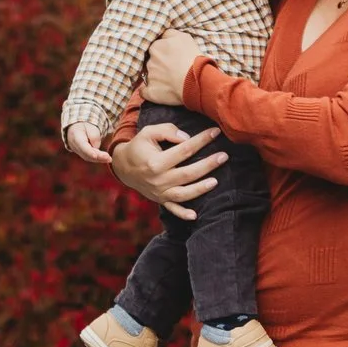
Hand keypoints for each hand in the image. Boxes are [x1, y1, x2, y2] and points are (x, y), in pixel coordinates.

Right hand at [64, 121, 110, 163]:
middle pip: (86, 154)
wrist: (76, 128)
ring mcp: (77, 151)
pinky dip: (97, 159)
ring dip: (99, 159)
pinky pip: (89, 157)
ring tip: (109, 159)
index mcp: (75, 137)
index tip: (95, 156)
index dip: (89, 152)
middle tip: (108, 158)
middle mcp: (74, 146)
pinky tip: (106, 159)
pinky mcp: (81, 154)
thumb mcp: (90, 126)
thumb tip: (97, 147)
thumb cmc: (84, 126)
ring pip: (88, 157)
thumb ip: (94, 135)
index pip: (82, 146)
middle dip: (98, 157)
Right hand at [109, 121, 226, 220]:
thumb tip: (187, 138)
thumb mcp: (148, 132)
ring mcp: (159, 192)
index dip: (201, 140)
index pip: (184, 150)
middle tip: (224, 156)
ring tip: (216, 181)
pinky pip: (172, 209)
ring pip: (183, 194)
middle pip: (188, 173)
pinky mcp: (160, 200)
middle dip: (208, 164)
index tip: (215, 132)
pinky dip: (183, 214)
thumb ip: (167, 131)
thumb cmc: (139, 146)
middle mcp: (158, 180)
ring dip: (200, 189)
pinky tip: (195, 215)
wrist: (123, 167)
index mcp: (156, 162)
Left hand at [142, 31, 206, 103]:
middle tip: (172, 69)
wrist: (195, 80)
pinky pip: (144, 92)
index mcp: (155, 47)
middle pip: (151, 62)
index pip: (155, 48)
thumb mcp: (183, 37)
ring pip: (149, 76)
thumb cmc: (191, 57)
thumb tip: (162, 36)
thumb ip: (169, 34)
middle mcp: (150, 61)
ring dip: (157, 78)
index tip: (171, 58)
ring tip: (171, 81)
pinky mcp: (151, 92)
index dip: (163, 53)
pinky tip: (157, 91)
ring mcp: (149, 77)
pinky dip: (148, 92)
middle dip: (159, 65)